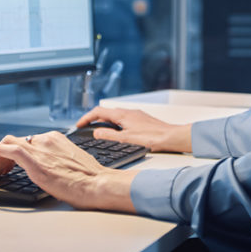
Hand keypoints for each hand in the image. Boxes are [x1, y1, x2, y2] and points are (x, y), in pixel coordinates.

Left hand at [0, 132, 136, 211]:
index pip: (28, 140)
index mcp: (55, 139)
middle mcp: (46, 140)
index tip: (12, 162)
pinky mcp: (34, 161)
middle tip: (2, 168)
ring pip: (9, 143)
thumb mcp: (72, 161)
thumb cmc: (90, 179)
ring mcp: (39, 149)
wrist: (97, 184)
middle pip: (16, 140)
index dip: (16, 151)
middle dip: (5, 154)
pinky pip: (9, 150)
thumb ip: (58, 159)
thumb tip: (51, 167)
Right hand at [74, 107, 191, 152]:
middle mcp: (128, 112)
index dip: (86, 118)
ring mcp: (135, 115)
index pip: (98, 112)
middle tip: (86, 128)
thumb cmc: (152, 138)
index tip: (79, 125)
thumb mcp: (126, 139)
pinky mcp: (141, 120)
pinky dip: (115, 124)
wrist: (171, 137)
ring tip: (99, 132)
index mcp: (122, 115)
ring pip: (115, 116)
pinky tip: (118, 133)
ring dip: (104, 122)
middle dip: (94, 119)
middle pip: (106, 112)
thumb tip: (96, 132)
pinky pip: (123, 119)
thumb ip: (109, 135)